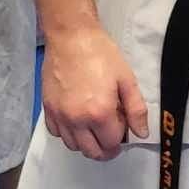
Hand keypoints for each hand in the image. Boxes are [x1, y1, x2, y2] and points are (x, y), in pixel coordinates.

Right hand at [41, 23, 149, 161]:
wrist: (70, 36)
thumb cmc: (100, 54)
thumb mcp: (126, 79)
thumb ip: (136, 110)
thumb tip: (141, 133)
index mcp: (99, 113)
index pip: (112, 143)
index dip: (121, 139)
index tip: (123, 126)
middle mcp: (76, 119)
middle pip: (92, 151)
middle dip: (105, 149)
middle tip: (111, 135)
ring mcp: (59, 115)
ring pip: (73, 146)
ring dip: (86, 143)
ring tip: (94, 127)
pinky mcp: (47, 108)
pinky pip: (56, 133)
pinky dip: (68, 133)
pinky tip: (76, 120)